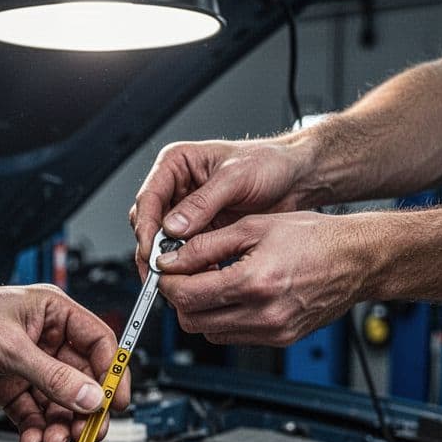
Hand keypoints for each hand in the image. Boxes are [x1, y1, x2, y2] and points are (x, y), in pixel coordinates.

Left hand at [0, 284, 125, 441]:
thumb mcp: (9, 349)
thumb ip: (53, 377)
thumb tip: (90, 397)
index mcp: (52, 313)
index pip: (99, 344)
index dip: (111, 375)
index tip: (112, 403)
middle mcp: (44, 339)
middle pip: (81, 381)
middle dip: (83, 410)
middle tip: (86, 435)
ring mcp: (26, 366)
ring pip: (57, 403)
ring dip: (58, 426)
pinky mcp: (8, 389)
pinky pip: (32, 415)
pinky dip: (34, 431)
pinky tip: (31, 441)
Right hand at [129, 136, 321, 279]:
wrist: (296, 179)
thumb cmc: (269, 163)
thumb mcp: (236, 177)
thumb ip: (203, 202)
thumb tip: (173, 226)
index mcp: (177, 164)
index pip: (148, 197)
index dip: (145, 227)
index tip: (151, 250)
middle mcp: (177, 187)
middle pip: (149, 223)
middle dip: (152, 249)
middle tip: (160, 272)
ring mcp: (188, 211)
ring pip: (163, 241)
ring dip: (169, 261)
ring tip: (179, 278)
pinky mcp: (202, 230)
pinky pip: (185, 252)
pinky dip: (188, 266)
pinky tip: (199, 275)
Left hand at [155, 212, 368, 345]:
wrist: (356, 259)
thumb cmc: (314, 237)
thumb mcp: (254, 227)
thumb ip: (206, 244)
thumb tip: (171, 259)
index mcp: (253, 282)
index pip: (187, 296)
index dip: (168, 282)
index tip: (167, 269)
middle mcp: (263, 314)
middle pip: (192, 321)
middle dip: (181, 299)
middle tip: (185, 275)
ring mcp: (272, 331)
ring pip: (210, 333)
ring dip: (201, 310)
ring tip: (212, 282)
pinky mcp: (279, 339)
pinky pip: (234, 336)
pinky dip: (224, 318)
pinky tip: (234, 294)